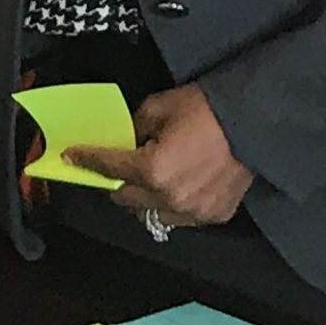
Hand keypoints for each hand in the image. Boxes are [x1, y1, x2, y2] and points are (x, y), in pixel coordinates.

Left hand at [64, 84, 252, 226]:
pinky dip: (172, 204)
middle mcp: (170, 197)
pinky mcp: (213, 215)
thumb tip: (122, 140)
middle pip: (125, 199)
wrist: (252, 121)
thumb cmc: (206, 110)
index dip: (87, 160)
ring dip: (143, 198)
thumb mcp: (157, 108)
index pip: (109, 168)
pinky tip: (176, 186)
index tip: (73, 157)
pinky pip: (180, 217)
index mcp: (152, 170)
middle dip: (116, 182)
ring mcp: (193, 211)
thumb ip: (133, 129)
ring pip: (151, 213)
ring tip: (150, 178)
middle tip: (118, 166)